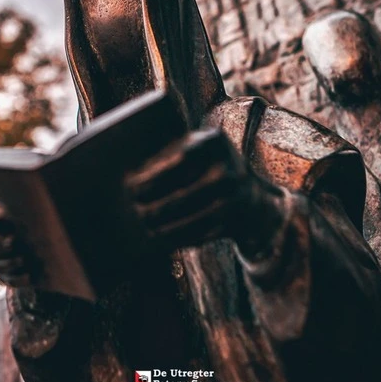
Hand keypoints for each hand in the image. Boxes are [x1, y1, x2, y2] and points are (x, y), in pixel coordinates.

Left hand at [125, 127, 252, 249]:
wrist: (250, 194)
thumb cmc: (206, 167)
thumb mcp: (192, 151)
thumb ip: (165, 157)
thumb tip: (131, 179)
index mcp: (214, 142)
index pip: (180, 159)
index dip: (153, 177)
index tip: (132, 189)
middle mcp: (230, 168)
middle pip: (186, 195)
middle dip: (157, 209)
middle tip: (138, 214)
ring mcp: (238, 196)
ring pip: (196, 219)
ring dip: (167, 229)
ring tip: (149, 230)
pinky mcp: (239, 221)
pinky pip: (206, 234)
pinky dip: (183, 238)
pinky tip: (166, 239)